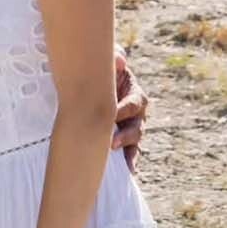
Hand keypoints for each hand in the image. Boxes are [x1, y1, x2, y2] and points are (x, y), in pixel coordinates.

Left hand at [111, 48, 148, 171]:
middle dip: (125, 135)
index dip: (124, 109)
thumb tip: (120, 61)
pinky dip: (130, 159)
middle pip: (137, 125)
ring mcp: (130, 126)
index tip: (112, 114)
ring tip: (114, 154)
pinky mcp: (123, 137)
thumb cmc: (100, 72)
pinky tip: (129, 169)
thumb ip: (114, 58)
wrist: (90, 82)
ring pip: (134, 139)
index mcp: (134, 93)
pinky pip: (131, 151)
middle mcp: (136, 111)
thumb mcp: (107, 62)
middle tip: (111, 142)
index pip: (134, 103)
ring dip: (126, 148)